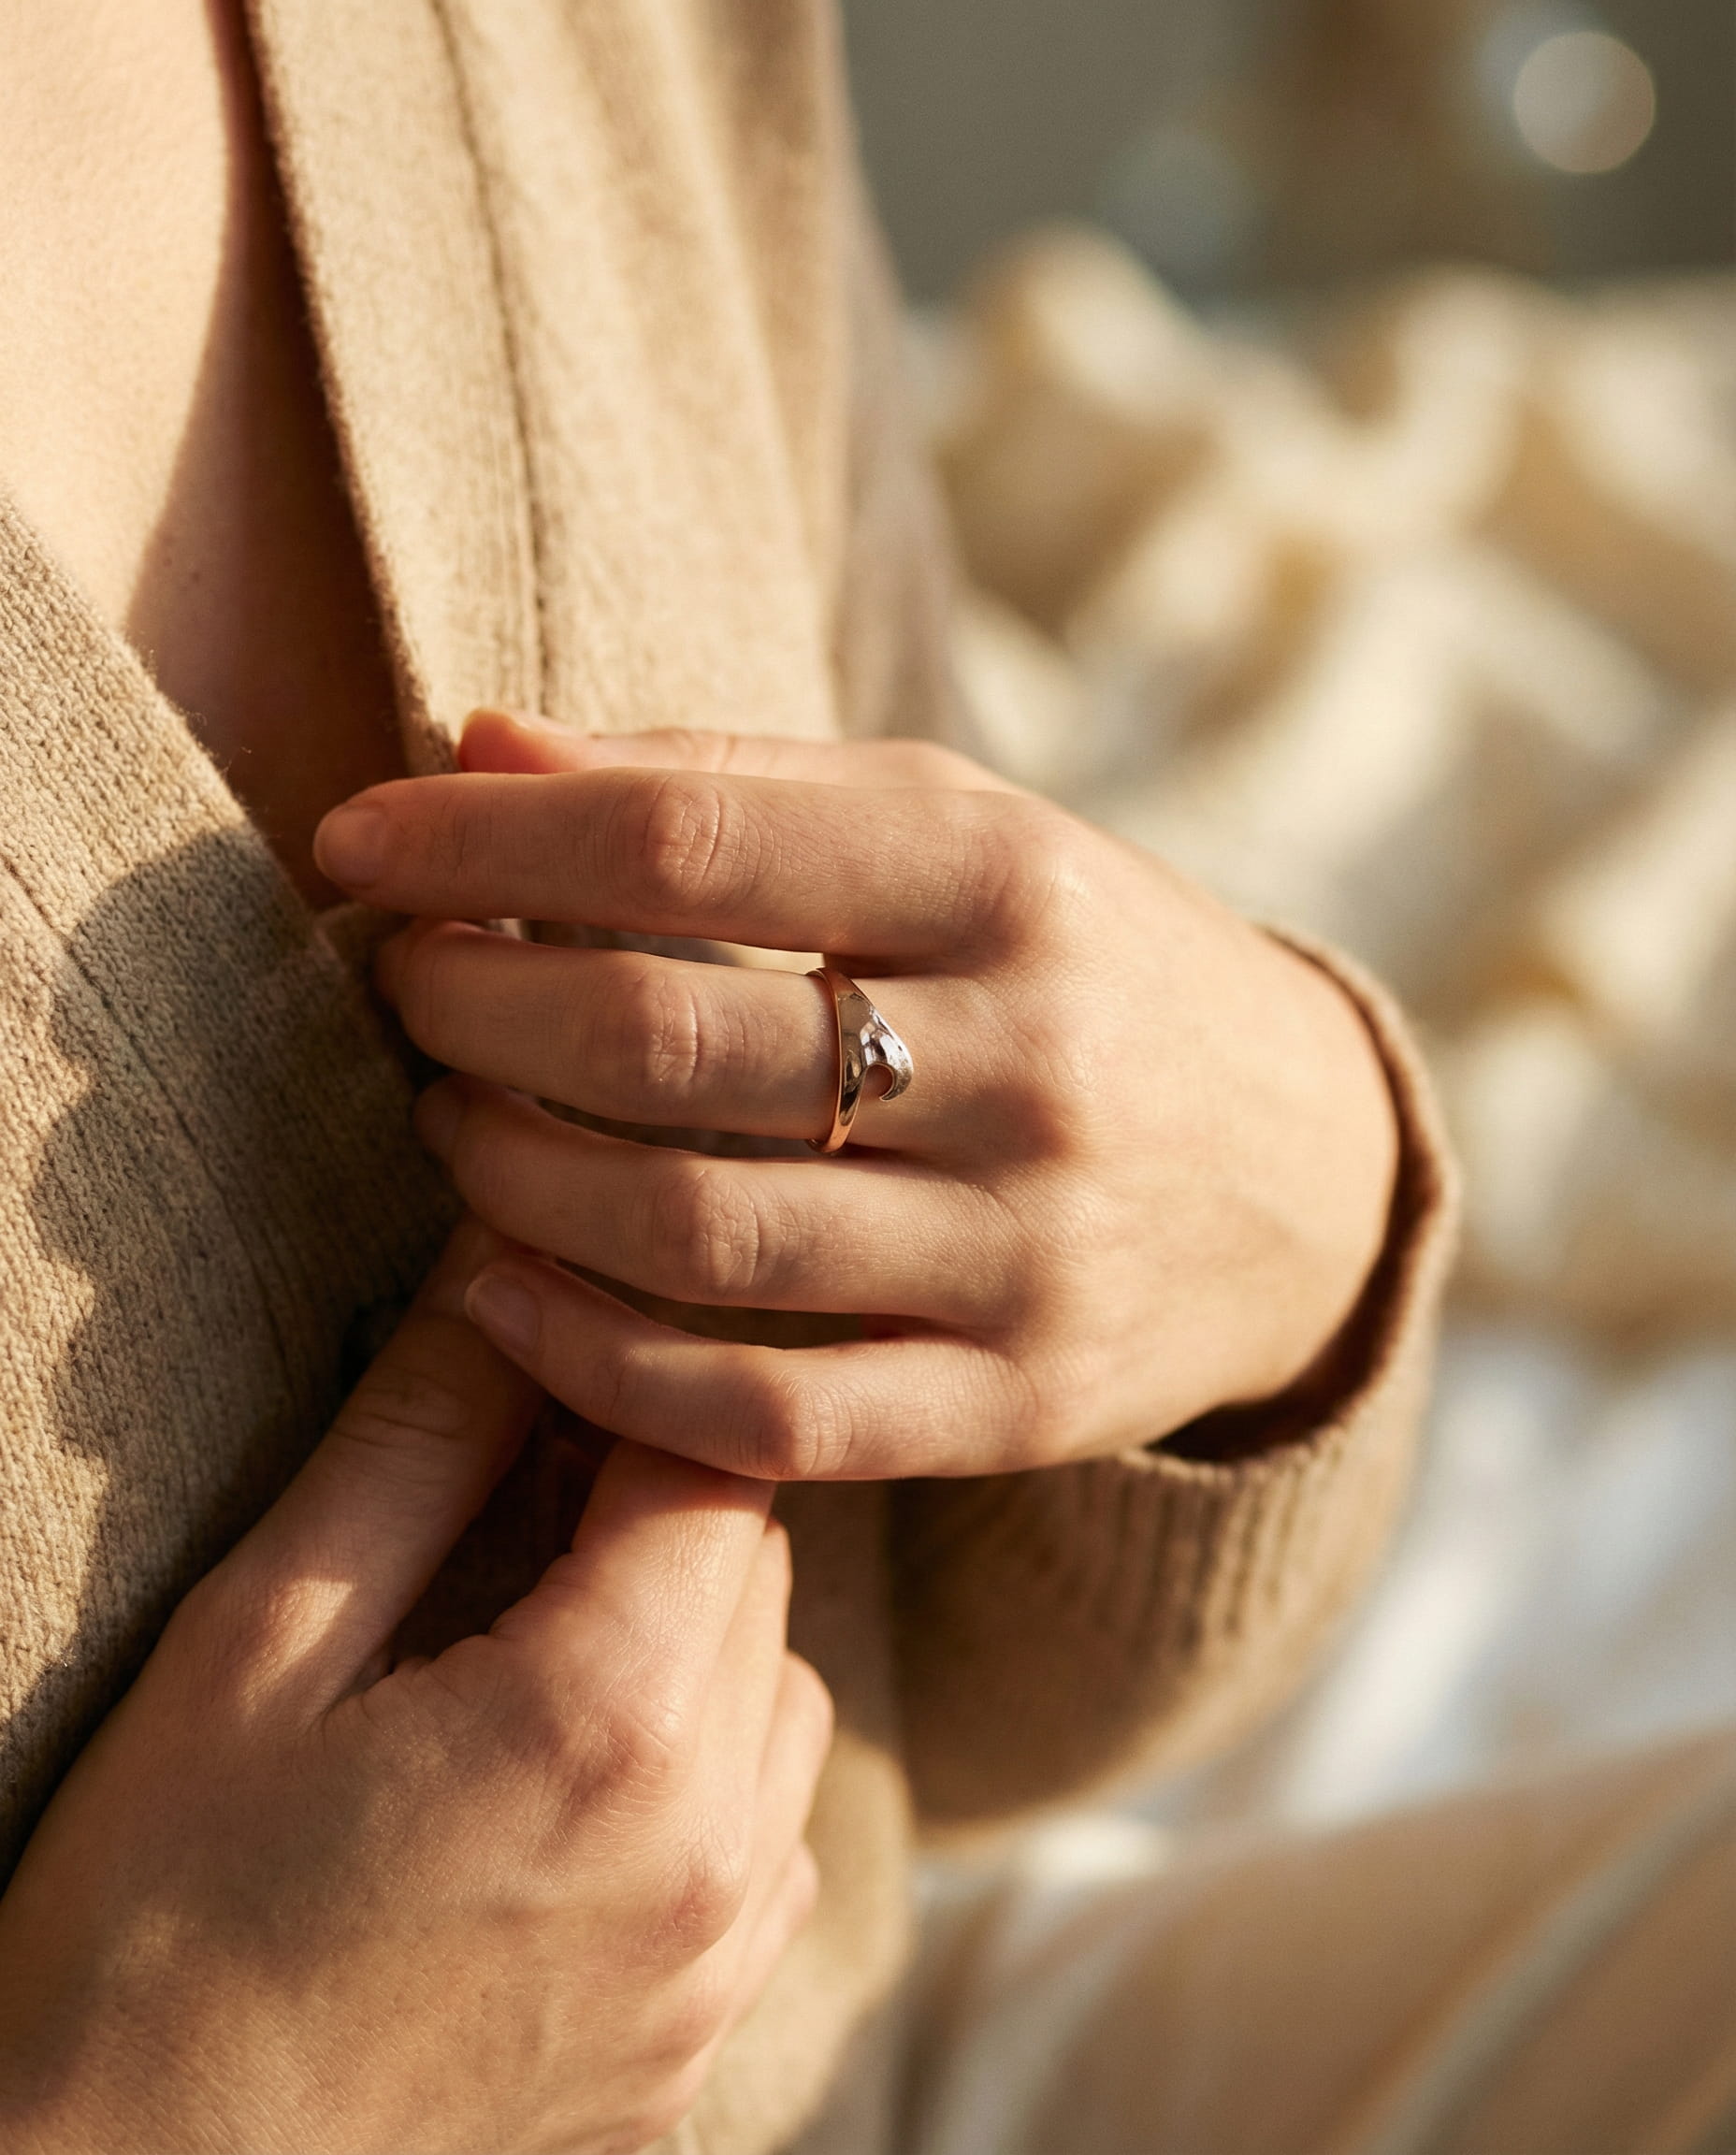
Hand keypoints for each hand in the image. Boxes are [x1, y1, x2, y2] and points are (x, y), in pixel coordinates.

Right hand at [0, 1224, 831, 2154]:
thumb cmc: (150, 1930)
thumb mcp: (259, 1647)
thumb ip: (417, 1443)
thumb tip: (503, 1275)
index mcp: (610, 1725)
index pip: (715, 1463)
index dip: (635, 1383)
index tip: (547, 1358)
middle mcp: (711, 1850)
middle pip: (758, 1572)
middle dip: (651, 1500)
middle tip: (509, 1491)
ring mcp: (717, 1964)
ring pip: (781, 1696)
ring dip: (689, 1631)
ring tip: (528, 1642)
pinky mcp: (696, 2045)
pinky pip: (765, 1838)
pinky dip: (703, 1771)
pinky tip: (564, 1785)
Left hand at [315, 715, 1398, 1479]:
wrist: (1308, 1178)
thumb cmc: (1081, 966)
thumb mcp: (955, 831)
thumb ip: (727, 784)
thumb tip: (479, 742)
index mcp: (1013, 883)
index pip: (685, 844)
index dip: (481, 840)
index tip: (358, 841)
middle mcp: (1036, 1068)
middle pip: (667, 1043)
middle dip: (475, 1008)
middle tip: (408, 986)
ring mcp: (1032, 1254)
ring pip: (695, 1236)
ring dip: (511, 1179)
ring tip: (455, 1122)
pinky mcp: (1018, 1404)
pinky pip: (762, 1412)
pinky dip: (594, 1361)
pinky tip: (502, 1297)